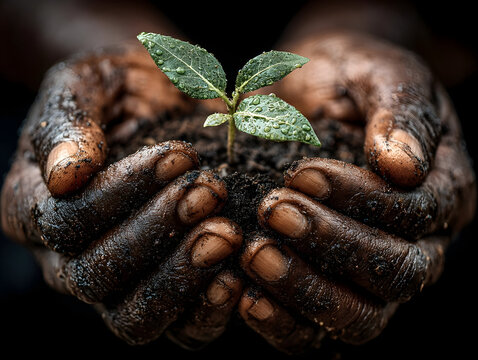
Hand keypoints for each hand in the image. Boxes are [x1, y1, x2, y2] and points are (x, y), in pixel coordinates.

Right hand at [0, 45, 243, 345]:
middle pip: (96, 278)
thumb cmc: (117, 91)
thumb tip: (64, 176)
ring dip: (183, 279)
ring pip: (134, 317)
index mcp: (32, 207)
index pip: (66, 222)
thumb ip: (67, 125)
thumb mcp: (85, 85)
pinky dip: (207, 312)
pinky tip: (236, 279)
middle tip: (208, 194)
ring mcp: (117, 284)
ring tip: (227, 236)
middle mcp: (67, 258)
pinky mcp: (165, 293)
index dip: (122, 194)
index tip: (178, 157)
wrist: (158, 103)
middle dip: (157, 236)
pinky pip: (179, 329)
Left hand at [237, 31, 475, 353]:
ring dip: (305, 292)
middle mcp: (416, 242)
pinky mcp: (327, 285)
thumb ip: (400, 111)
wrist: (311, 88)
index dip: (363, 201)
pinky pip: (316, 330)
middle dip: (332, 246)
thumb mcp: (381, 72)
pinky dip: (283, 321)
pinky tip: (244, 298)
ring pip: (359, 316)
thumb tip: (404, 168)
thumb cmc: (349, 75)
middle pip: (393, 274)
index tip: (304, 174)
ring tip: (254, 256)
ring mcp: (370, 272)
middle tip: (273, 213)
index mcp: (442, 190)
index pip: (417, 216)